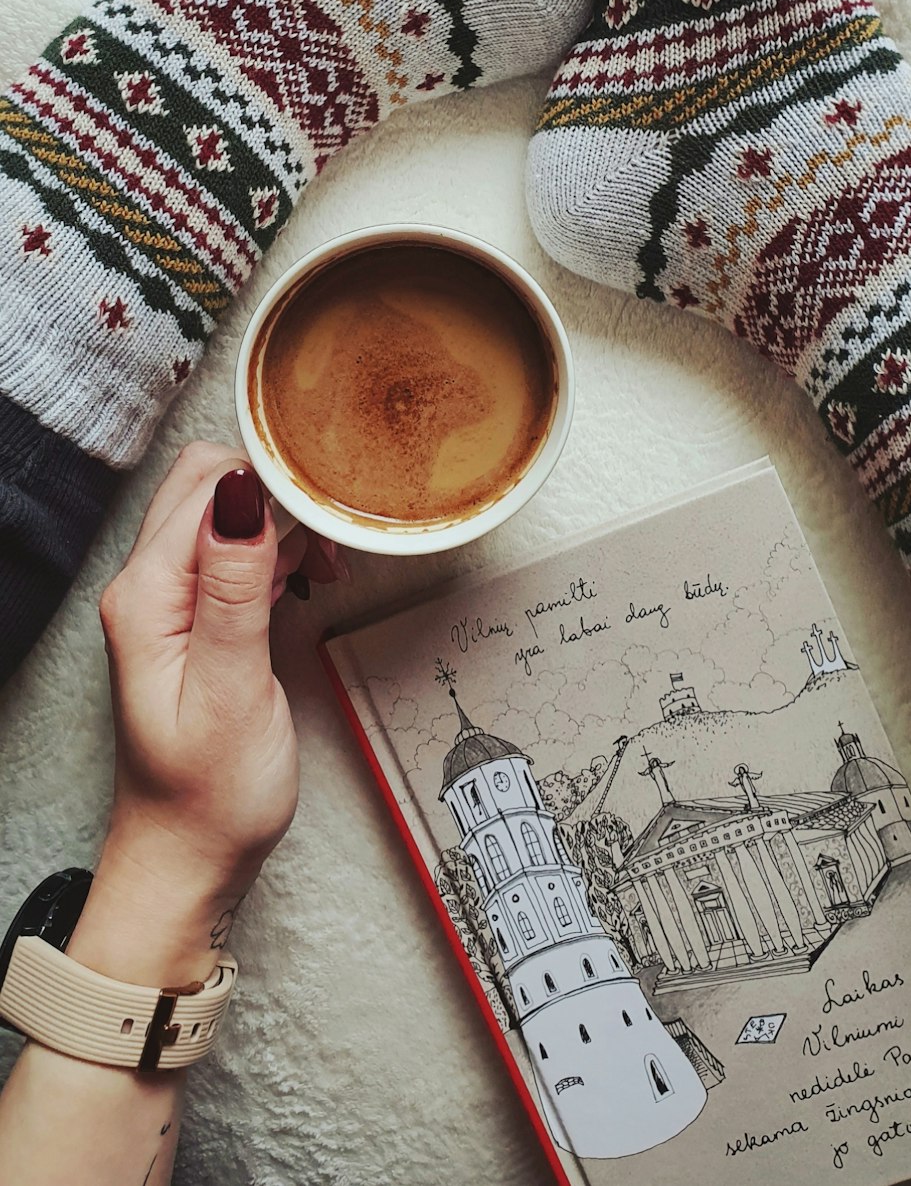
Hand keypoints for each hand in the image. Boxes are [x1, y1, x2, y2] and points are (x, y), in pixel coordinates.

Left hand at [68, 443, 331, 984]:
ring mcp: (169, 600)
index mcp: (146, 594)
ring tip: (329, 563)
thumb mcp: (232, 689)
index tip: (330, 504)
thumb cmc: (209, 794)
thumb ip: (233, 588)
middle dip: (280, 489)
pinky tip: (309, 579)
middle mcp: (147, 585)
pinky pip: (235, 551)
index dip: (273, 479)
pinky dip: (278, 551)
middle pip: (211, 483)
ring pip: (228, 512)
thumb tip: (241, 494)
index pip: (206, 485)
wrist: (188, 861)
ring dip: (284, 521)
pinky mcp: (195, 617)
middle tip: (335, 532)